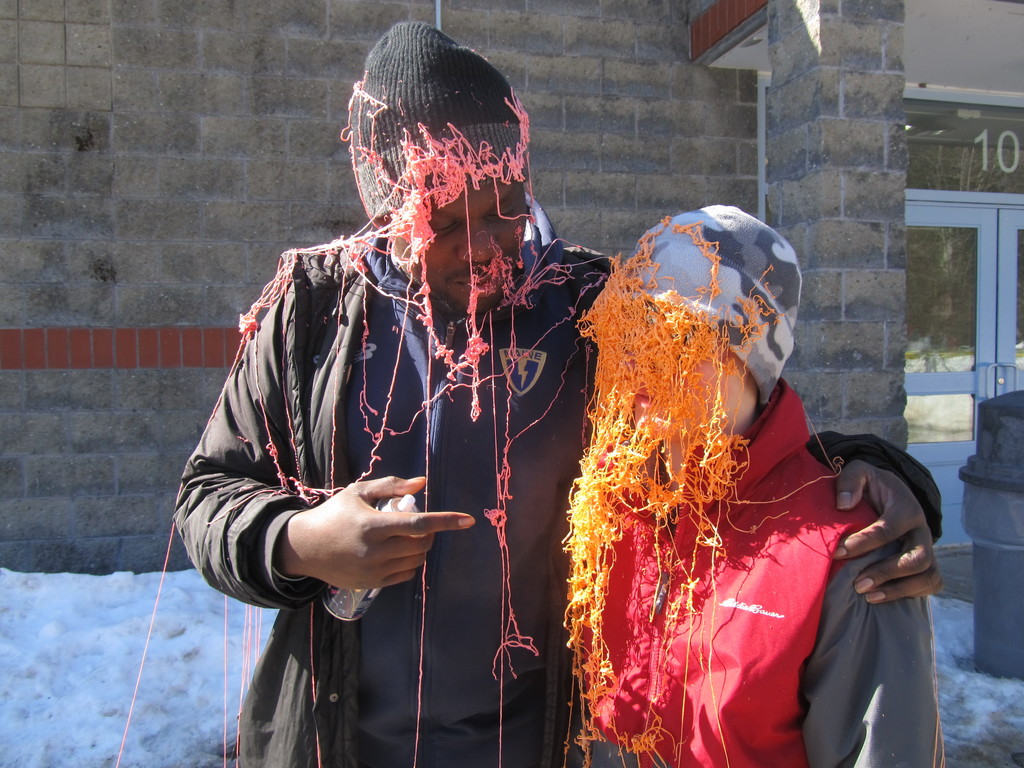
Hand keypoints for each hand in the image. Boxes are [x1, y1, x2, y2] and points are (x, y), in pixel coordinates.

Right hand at [274, 475, 473, 588]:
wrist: (305, 547)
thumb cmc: (334, 514)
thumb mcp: (358, 492)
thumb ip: (391, 486)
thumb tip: (421, 483)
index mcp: (373, 525)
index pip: (418, 523)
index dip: (445, 521)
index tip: (468, 520)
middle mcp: (375, 551)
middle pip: (421, 543)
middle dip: (428, 532)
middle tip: (417, 522)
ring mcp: (374, 570)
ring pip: (416, 559)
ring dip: (420, 546)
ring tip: (406, 536)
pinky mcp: (373, 584)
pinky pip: (406, 574)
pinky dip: (411, 562)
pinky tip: (399, 551)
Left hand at [833, 460, 942, 602]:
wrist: (891, 494)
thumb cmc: (872, 486)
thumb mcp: (860, 472)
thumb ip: (851, 481)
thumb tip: (843, 504)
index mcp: (907, 508)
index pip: (888, 529)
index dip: (863, 543)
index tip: (837, 552)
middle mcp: (922, 531)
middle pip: (917, 558)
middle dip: (886, 573)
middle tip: (858, 584)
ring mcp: (927, 548)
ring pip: (927, 575)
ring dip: (898, 589)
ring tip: (868, 596)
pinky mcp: (928, 563)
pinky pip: (931, 583)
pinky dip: (911, 594)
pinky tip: (883, 598)